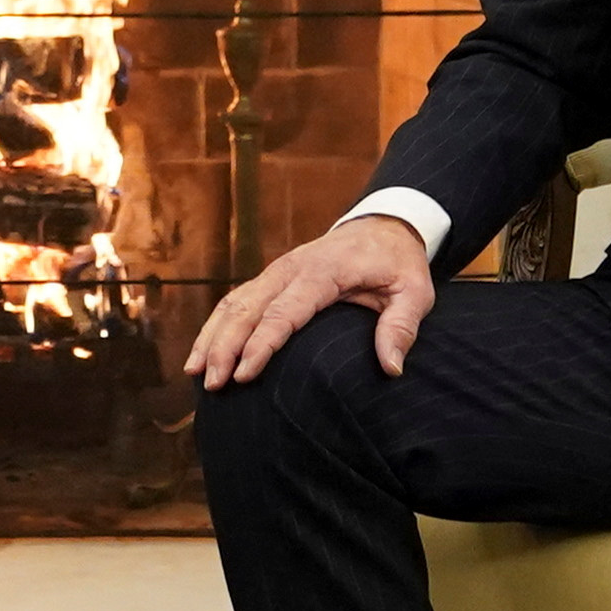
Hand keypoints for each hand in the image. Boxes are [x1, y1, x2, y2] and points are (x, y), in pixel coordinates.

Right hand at [187, 213, 434, 387]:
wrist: (383, 226)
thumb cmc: (398, 264)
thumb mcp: (414, 291)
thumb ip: (401, 327)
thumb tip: (390, 368)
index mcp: (323, 272)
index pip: (285, 311)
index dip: (262, 344)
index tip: (244, 375)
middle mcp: (291, 269)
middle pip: (248, 308)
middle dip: (225, 346)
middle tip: (213, 384)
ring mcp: (276, 272)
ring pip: (234, 302)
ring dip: (212, 337)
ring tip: (196, 374)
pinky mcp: (270, 279)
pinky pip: (236, 300)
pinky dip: (216, 326)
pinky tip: (204, 353)